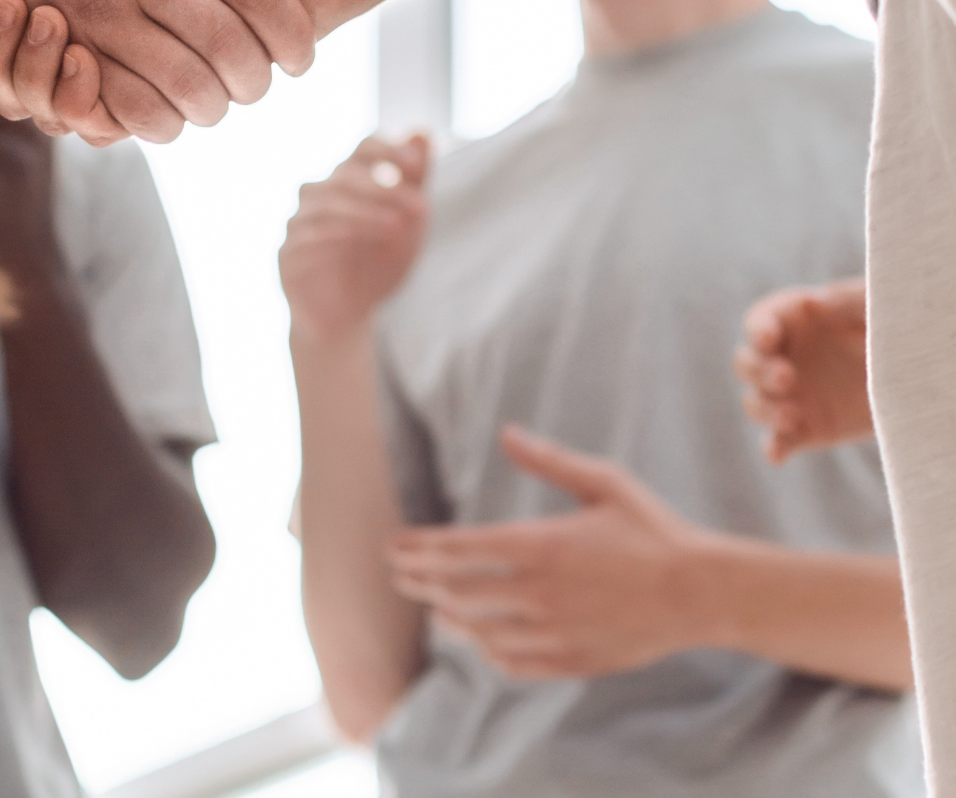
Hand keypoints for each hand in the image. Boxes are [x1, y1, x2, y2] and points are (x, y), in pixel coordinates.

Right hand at [280, 136, 430, 347]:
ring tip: (398, 226)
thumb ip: (414, 181)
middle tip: (419, 206)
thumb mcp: (406, 225)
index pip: (363, 148)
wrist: (346, 318)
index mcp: (348, 181)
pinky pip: (305, 235)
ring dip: (365, 211)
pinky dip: (335, 233)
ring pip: (325, 201)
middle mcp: (319, 195)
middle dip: (385, 188)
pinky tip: (360, 240)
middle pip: (345, 174)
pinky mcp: (287, 254)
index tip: (416, 165)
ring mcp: (299, 223)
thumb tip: (423, 130)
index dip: (388, 150)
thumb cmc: (376, 264)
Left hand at [387, 425, 708, 678]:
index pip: (460, 550)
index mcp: (541, 545)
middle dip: (421, 582)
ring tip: (433, 608)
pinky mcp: (575, 660)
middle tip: (398, 575)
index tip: (394, 547)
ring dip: (450, 618)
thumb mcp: (604, 482)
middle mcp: (540, 593)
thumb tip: (506, 432)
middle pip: (460, 592)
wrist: (703, 592)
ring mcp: (556, 632)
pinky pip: (517, 663)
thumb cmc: (654, 530)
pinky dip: (489, 652)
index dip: (421, 550)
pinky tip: (481, 642)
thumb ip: (549, 460)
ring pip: (483, 632)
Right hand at [735, 277, 871, 462]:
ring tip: (790, 416)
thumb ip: (844, 299)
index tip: (768, 339)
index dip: (758, 330)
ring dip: (764, 410)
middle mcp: (781, 357)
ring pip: (755, 403)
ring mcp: (789, 396)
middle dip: (759, 371)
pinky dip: (773, 448)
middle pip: (747, 363)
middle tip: (787, 377)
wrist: (911, 373)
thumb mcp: (870, 306)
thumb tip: (817, 301)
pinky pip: (779, 441)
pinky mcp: (804, 429)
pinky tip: (776, 454)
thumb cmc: (884, 326)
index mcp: (789, 321)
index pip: (759, 322)